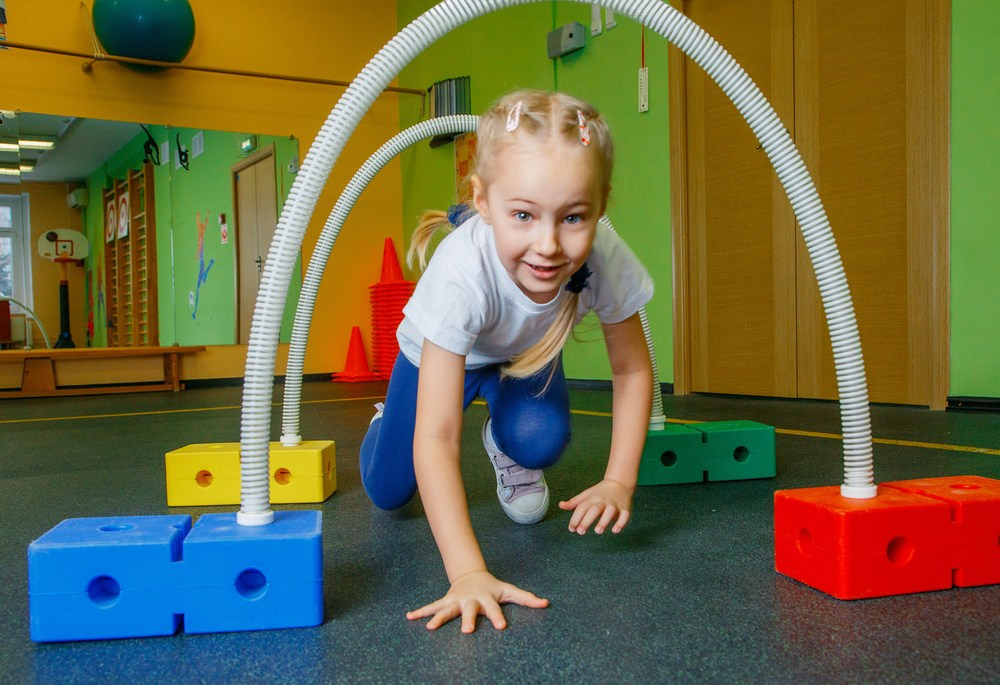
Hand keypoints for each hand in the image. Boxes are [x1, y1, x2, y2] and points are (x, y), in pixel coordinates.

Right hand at [406, 570, 548, 632]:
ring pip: (447, 610)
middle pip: (469, 610)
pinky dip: (421, 612)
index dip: (498, 617)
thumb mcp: (508, 591)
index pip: (494, 609)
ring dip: (438, 618)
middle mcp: (470, 600)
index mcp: (486, 598)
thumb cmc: (492, 587)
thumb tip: (546, 603)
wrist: (471, 574)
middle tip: (467, 631)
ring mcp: (456, 600)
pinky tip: (409, 617)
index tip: (502, 627)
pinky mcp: (446, 601)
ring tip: (430, 628)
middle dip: (468, 620)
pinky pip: (432, 607)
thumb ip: (526, 598)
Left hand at [558, 479, 632, 534]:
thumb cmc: (599, 492)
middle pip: (594, 509)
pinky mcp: (625, 509)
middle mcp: (603, 501)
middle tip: (580, 531)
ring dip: (604, 521)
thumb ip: (574, 502)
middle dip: (587, 520)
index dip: (576, 518)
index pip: (582, 507)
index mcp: (592, 498)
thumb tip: (560, 505)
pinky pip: (625, 515)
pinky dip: (621, 522)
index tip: (571, 528)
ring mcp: (614, 505)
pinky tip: (615, 530)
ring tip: (597, 531)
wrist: (619, 484)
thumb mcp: (586, 495)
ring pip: (610, 512)